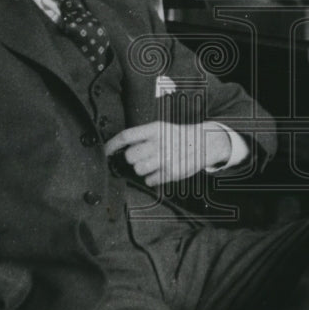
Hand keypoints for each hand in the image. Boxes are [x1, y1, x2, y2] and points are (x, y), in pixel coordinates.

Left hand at [104, 121, 231, 186]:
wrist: (203, 143)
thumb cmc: (177, 136)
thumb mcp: (161, 128)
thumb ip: (142, 136)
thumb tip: (120, 148)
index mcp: (155, 129)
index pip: (127, 136)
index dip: (112, 145)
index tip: (105, 151)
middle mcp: (160, 143)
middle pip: (130, 156)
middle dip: (133, 159)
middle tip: (142, 156)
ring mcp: (166, 158)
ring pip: (138, 170)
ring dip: (142, 169)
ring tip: (153, 163)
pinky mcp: (171, 172)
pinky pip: (150, 180)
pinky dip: (153, 178)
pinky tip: (161, 170)